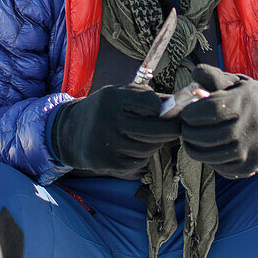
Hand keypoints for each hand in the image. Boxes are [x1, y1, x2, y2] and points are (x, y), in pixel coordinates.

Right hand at [50, 84, 179, 177]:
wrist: (71, 132)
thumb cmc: (106, 109)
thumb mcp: (121, 94)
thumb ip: (149, 98)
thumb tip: (185, 102)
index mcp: (114, 98)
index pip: (154, 105)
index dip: (164, 109)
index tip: (167, 111)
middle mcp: (110, 120)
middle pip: (157, 130)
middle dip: (170, 129)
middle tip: (174, 127)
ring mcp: (108, 143)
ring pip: (150, 147)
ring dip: (155, 143)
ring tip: (144, 135)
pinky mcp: (108, 163)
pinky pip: (140, 161)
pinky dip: (142, 156)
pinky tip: (131, 147)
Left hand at [179, 65, 257, 178]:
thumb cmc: (249, 99)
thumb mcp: (235, 82)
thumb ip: (212, 76)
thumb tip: (194, 74)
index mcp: (244, 102)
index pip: (210, 110)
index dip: (192, 113)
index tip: (186, 112)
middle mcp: (249, 127)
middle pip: (207, 135)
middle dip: (189, 132)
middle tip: (185, 128)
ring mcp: (250, 150)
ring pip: (210, 155)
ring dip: (194, 148)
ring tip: (191, 139)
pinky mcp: (249, 167)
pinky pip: (219, 167)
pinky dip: (208, 159)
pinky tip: (207, 149)